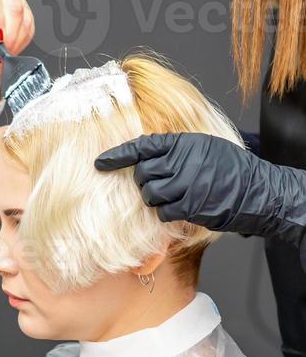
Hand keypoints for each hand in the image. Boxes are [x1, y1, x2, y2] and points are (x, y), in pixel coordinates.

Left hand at [94, 131, 305, 268]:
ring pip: (150, 194)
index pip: (141, 146)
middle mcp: (180, 161)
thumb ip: (176, 149)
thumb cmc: (230, 168)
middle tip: (158, 186)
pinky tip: (179, 209)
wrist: (256, 189)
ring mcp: (185, 184)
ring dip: (155, 199)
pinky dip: (167, 213)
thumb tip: (147, 156)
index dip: (117, 155)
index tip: (100, 163)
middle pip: (142, 174)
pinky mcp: (190, 206)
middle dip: (144, 183)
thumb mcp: (203, 147)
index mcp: (181, 143)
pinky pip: (163, 212)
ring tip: (172, 197)